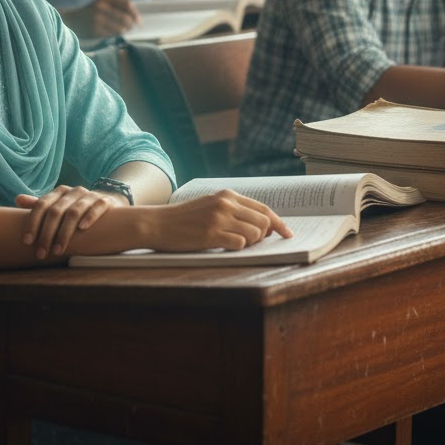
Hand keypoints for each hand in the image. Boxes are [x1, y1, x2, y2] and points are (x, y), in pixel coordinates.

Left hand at [15, 185, 125, 258]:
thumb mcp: (58, 205)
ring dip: (64, 233)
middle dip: (46, 234)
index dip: (32, 223)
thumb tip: (17, 199)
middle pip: (55, 211)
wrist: (107, 201)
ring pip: (74, 212)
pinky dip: (89, 217)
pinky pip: (96, 207)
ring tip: (58, 250)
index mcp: (59, 192)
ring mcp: (89, 196)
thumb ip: (39, 205)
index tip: (27, 242)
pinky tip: (82, 229)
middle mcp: (73, 192)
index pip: (41, 205)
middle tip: (41, 253)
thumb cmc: (76, 208)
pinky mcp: (104, 202)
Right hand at [65, 0, 140, 38]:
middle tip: (132, 28)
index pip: (127, 4)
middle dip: (132, 24)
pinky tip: (112, 33)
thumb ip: (118, 7)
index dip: (135, 13)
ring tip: (122, 30)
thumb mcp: (103, 4)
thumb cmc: (92, 12)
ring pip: (120, 28)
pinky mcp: (94, 30)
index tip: (139, 21)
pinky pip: (112, 34)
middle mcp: (101, 8)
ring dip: (124, 31)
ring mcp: (97, 19)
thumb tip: (137, 19)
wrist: (73, 20)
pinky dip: (115, 35)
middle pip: (125, 17)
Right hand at [146, 190, 293, 251]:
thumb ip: (233, 211)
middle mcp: (226, 204)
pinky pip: (240, 245)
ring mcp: (219, 219)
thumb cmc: (184, 218)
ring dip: (251, 244)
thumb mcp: (210, 205)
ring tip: (235, 244)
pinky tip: (225, 247)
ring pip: (255, 234)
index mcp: (227, 195)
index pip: (264, 208)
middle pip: (264, 221)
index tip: (288, 234)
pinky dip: (238, 249)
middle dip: (265, 236)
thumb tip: (263, 227)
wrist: (157, 223)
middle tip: (255, 243)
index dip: (279, 223)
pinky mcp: (211, 235)